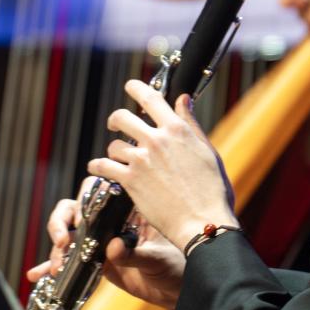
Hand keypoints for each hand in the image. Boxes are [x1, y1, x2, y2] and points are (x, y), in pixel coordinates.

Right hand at [25, 181, 186, 309]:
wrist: (177, 291)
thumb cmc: (178, 266)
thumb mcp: (159, 258)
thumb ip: (134, 253)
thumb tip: (112, 249)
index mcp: (127, 209)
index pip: (98, 192)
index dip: (83, 201)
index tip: (80, 219)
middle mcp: (110, 220)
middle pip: (75, 209)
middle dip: (61, 222)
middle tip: (63, 242)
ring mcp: (100, 239)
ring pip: (68, 233)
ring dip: (56, 247)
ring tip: (55, 266)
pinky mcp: (95, 261)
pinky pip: (70, 261)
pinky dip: (51, 266)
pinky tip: (36, 274)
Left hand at [88, 80, 236, 255]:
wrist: (204, 222)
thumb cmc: (212, 190)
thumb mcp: (207, 151)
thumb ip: (190, 124)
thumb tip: (183, 99)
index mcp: (177, 130)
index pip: (150, 97)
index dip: (136, 87)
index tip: (130, 87)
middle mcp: (157, 140)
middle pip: (123, 117)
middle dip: (116, 120)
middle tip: (115, 125)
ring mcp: (141, 160)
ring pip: (114, 144)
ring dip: (114, 150)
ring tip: (118, 158)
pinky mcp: (130, 181)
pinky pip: (103, 166)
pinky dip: (97, 166)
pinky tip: (96, 168)